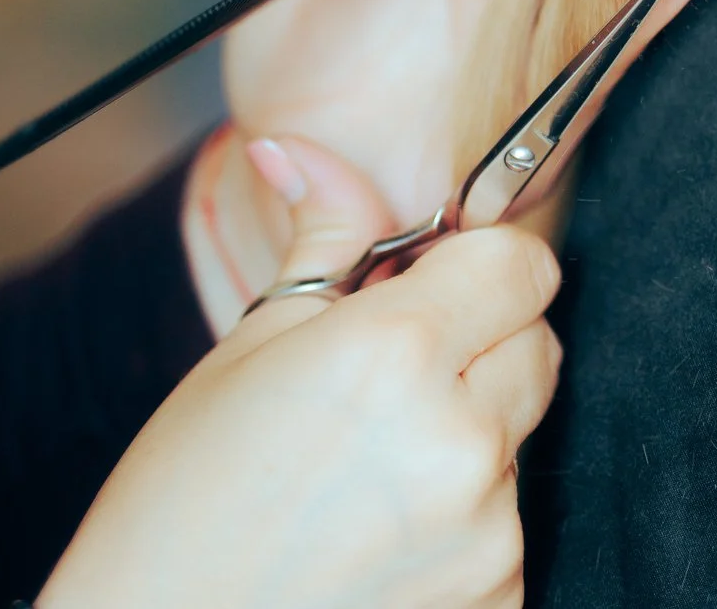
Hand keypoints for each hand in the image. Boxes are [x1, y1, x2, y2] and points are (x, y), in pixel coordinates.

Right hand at [46, 138, 559, 608]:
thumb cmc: (180, 508)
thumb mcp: (244, 355)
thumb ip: (321, 244)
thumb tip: (302, 152)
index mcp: (394, 352)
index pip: (522, 263)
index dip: (482, 266)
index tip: (440, 285)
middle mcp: (458, 440)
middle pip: (537, 345)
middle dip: (481, 347)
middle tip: (387, 387)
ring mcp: (488, 531)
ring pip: (519, 440)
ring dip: (468, 442)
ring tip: (364, 480)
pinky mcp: (499, 600)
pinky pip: (510, 528)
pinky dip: (464, 528)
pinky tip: (379, 542)